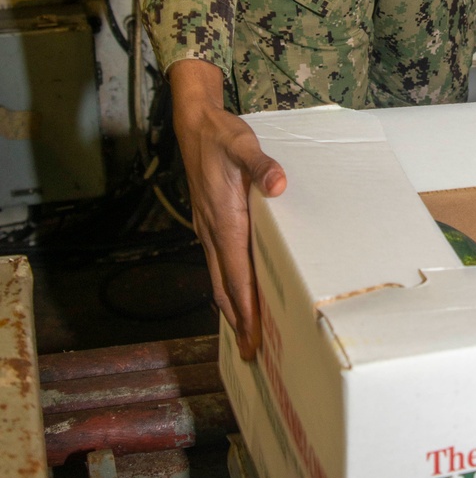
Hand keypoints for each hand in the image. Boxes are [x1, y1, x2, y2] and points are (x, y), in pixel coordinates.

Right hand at [170, 59, 285, 359]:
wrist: (195, 125)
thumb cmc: (221, 137)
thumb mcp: (243, 146)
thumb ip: (261, 166)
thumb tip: (278, 184)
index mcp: (224, 222)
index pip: (237, 276)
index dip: (246, 308)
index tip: (252, 337)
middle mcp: (213, 232)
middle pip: (225, 287)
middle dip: (238, 321)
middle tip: (250, 352)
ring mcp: (209, 229)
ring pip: (220, 277)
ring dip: (232, 306)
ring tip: (245, 332)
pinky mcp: (210, 222)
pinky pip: (219, 263)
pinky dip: (228, 285)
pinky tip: (238, 290)